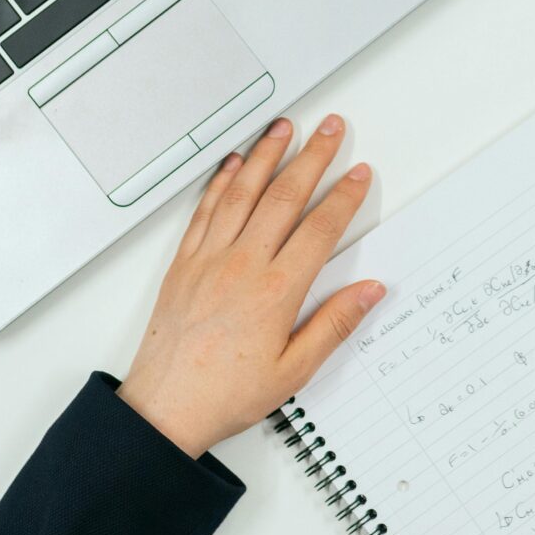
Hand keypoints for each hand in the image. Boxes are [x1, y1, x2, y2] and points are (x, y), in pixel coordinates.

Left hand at [117, 115, 383, 458]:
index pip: (319, 229)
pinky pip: (205, 210)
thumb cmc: (224, 394)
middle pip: (284, 196)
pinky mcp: (184, 263)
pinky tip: (233, 164)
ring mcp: (209, 259)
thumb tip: (368, 293)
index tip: (357, 174)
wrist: (165, 407)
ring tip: (283, 128)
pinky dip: (222, 182)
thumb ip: (334, 325)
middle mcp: (242, 266)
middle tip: (331, 129)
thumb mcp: (294, 371)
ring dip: (266, 154)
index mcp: (275, 292)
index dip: (343, 196)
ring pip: (243, 192)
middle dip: (312, 156)